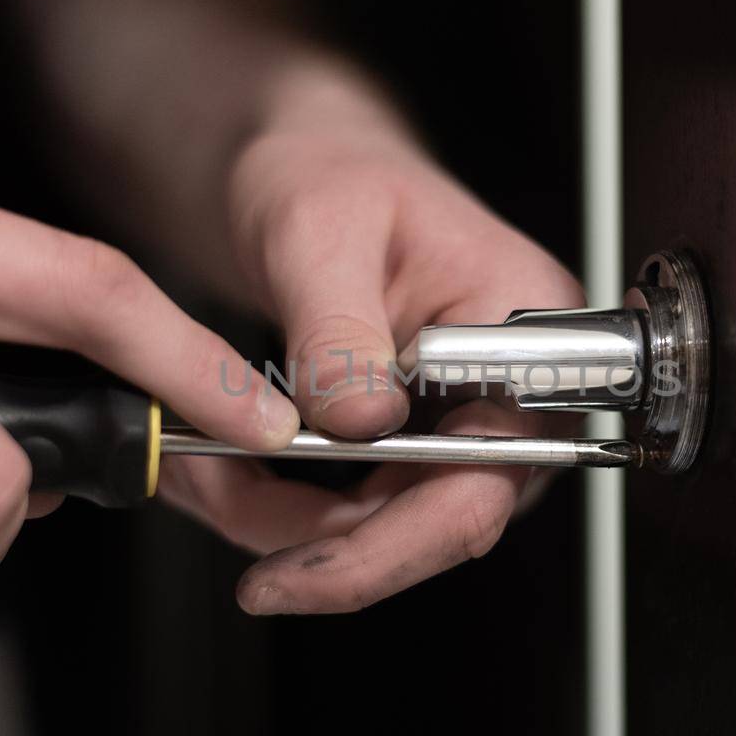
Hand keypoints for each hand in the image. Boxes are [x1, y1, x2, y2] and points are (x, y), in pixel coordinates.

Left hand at [157, 76, 584, 613]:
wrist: (305, 168)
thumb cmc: (328, 168)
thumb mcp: (317, 225)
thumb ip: (337, 325)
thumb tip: (358, 425)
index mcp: (526, 325)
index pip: (486, 472)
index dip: (395, 539)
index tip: (300, 568)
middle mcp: (517, 386)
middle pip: (445, 518)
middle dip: (329, 546)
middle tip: (227, 524)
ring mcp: (473, 418)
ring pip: (397, 526)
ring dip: (296, 529)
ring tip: (208, 484)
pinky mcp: (424, 438)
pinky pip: (369, 508)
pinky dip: (293, 508)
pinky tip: (232, 478)